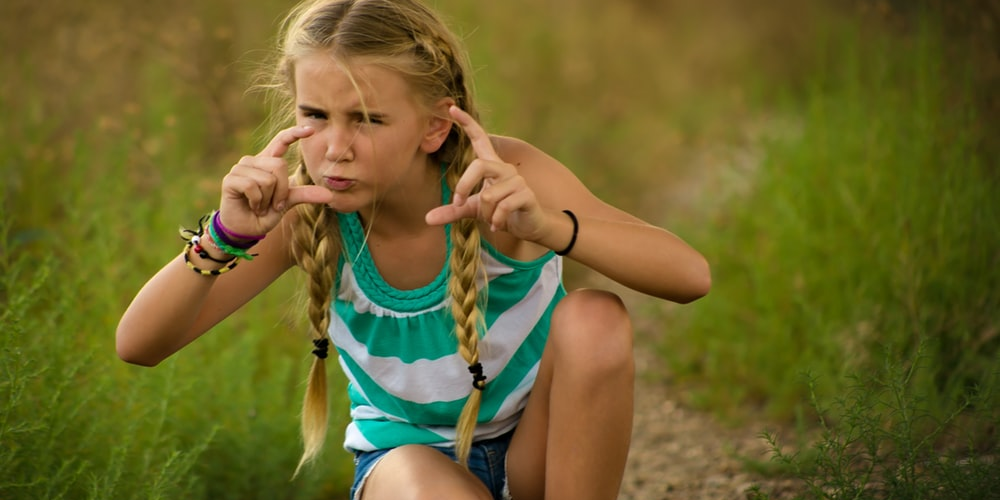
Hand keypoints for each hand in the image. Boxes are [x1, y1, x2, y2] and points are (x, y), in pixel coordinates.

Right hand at [218, 126, 333, 235]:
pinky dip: (257, 202)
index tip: (311, 130)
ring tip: (260, 206)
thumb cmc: (267, 212)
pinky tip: (252, 207)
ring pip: (267, 179)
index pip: (281, 140)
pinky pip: (252, 187)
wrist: (247, 229)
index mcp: (268, 161)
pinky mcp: (230, 180)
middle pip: (279, 165)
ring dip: (268, 199)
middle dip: (282, 190)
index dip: (294, 133)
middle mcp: (253, 160)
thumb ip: (305, 194)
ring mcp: (240, 168)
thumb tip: (330, 195)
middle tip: (273, 204)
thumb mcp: (288, 202)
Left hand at [425, 107, 545, 240]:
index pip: (480, 138)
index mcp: (491, 165)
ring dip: (485, 213)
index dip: (467, 123)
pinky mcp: (526, 195)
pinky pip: (503, 207)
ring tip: (491, 219)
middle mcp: (505, 168)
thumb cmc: (499, 212)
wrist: (529, 226)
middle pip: (478, 165)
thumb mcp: (474, 209)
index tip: (452, 109)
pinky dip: (496, 220)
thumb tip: (427, 219)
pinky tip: (498, 225)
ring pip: (488, 195)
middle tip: (459, 203)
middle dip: (464, 186)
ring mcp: (517, 180)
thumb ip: (453, 211)